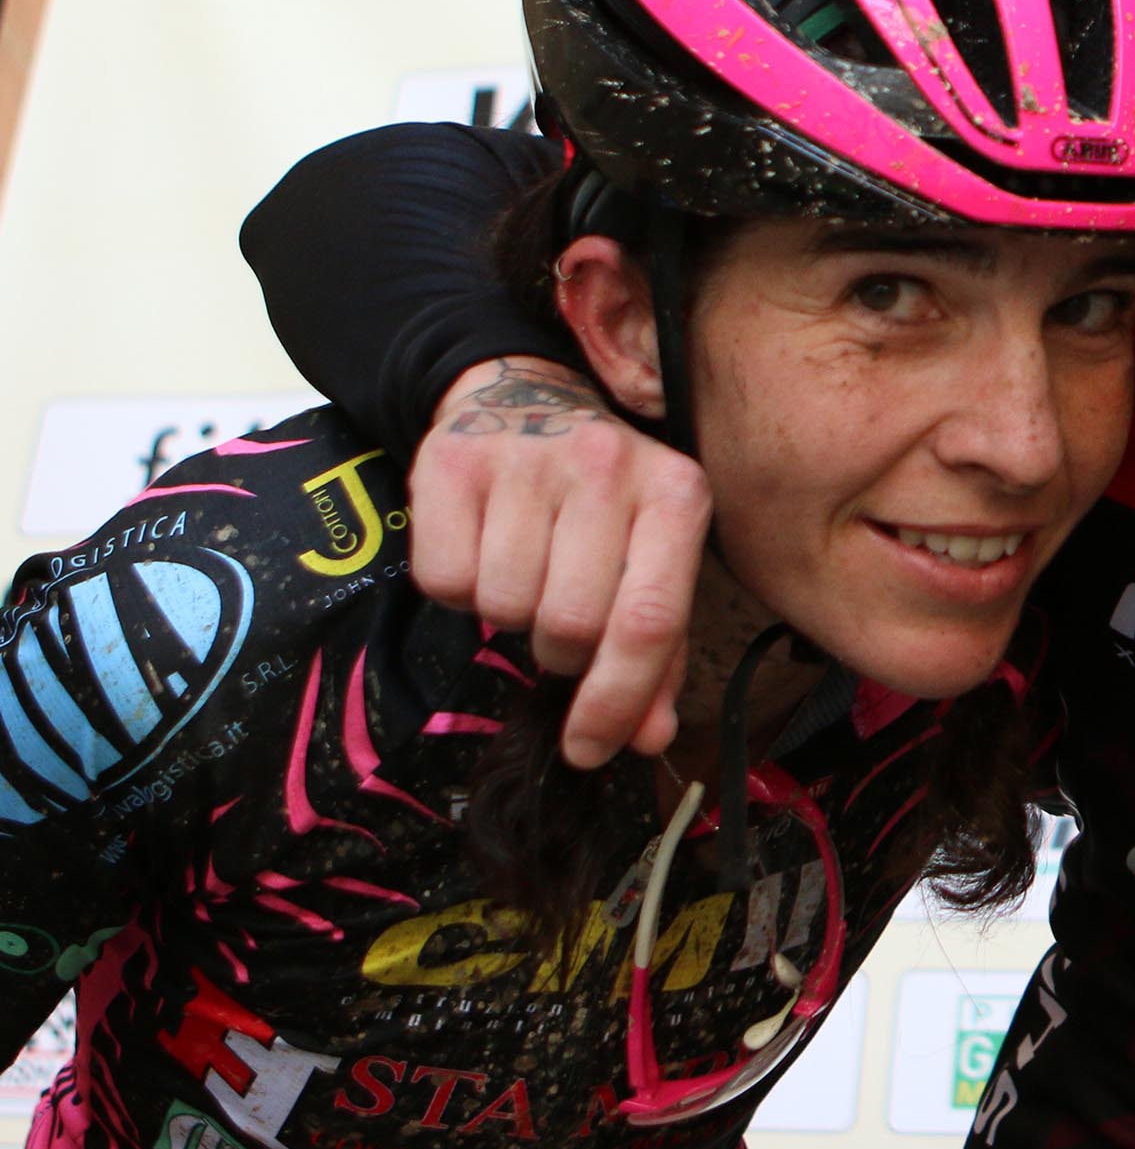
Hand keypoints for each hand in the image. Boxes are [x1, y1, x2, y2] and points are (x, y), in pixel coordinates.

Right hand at [419, 357, 712, 766]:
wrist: (526, 401)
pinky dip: (458, 591)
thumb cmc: (602, 504)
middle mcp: (607, 464)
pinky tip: (483, 549)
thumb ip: (655, 653)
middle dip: (561, 654)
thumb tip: (644, 737)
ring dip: (510, 618)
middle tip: (559, 627)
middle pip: (571, 625)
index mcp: (677, 494)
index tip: (589, 748)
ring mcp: (527, 455)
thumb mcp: (649, 560)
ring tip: (527, 574)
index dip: (616, 699)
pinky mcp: (452, 459)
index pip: (648, 619)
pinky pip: (442, 580)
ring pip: (504, 607)